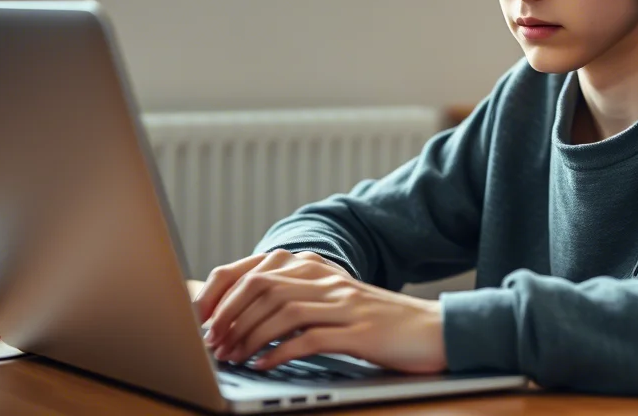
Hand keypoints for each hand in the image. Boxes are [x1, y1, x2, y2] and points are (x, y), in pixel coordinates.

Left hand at [193, 249, 446, 373]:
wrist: (433, 330)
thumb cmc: (381, 323)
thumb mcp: (337, 303)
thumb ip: (301, 300)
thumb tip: (250, 316)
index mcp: (321, 271)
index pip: (260, 272)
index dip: (226, 295)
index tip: (204, 320)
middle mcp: (330, 283)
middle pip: (264, 288)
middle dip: (230, 316)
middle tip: (213, 343)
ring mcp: (345, 306)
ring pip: (282, 312)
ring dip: (249, 337)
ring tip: (233, 357)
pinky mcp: (359, 334)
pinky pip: (310, 340)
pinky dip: (280, 353)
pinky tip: (264, 366)